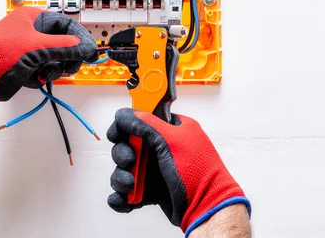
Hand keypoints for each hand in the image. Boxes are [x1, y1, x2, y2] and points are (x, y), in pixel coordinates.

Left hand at [0, 7, 97, 122]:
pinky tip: (31, 79)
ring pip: (53, 59)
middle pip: (62, 43)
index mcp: (32, 18)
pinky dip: (40, 76)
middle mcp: (30, 31)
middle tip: (68, 67)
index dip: (79, 38)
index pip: (65, 24)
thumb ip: (65, 47)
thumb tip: (86, 46)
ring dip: (52, 69)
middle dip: (65, 57)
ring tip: (43, 73)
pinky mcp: (22, 66)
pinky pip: (42, 70)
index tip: (90, 51)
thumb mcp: (36, 48)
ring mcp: (26, 49)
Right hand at [107, 108, 250, 236]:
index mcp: (170, 130)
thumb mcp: (172, 141)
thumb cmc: (200, 173)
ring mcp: (155, 171)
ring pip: (124, 170)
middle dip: (123, 155)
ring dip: (122, 178)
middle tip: (130, 161)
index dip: (124, 127)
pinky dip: (122, 197)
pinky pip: (128, 192)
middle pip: (126, 146)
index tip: (117, 134)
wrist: (207, 209)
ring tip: (131, 185)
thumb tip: (123, 114)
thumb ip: (146, 124)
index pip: (139, 121)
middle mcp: (161, 149)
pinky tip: (124, 200)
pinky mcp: (151, 191)